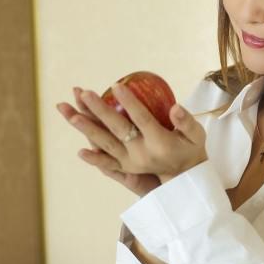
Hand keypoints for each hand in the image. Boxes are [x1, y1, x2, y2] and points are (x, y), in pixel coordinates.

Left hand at [58, 82, 207, 187]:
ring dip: (85, 127)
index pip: (141, 119)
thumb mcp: (196, 135)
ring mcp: (131, 163)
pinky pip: (107, 164)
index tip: (116, 85)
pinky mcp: (126, 169)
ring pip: (104, 143)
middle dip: (98, 110)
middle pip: (116, 129)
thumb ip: (186, 121)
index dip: (129, 102)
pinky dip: (94, 158)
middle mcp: (142, 154)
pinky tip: (78, 151)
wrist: (186, 178)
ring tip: (67, 111)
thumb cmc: (191, 149)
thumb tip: (176, 106)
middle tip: (83, 92)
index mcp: (159, 143)